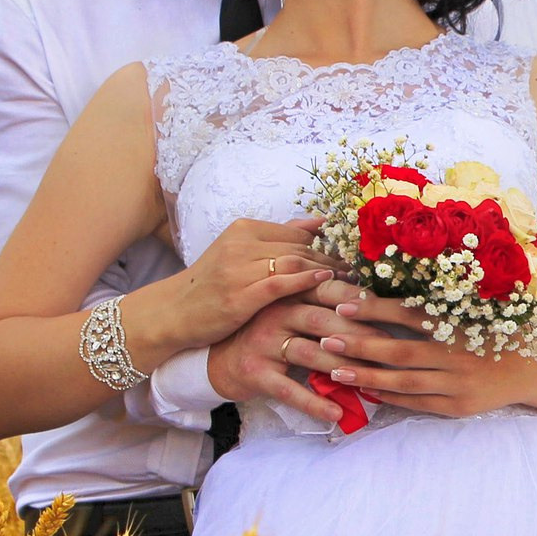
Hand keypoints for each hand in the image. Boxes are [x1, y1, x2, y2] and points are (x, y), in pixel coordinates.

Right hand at [127, 217, 333, 357]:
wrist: (174, 313)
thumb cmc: (212, 286)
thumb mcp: (241, 255)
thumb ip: (278, 239)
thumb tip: (319, 222)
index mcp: (245, 229)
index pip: (298, 233)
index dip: (329, 246)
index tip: (353, 258)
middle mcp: (242, 243)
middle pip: (301, 246)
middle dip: (334, 259)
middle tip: (362, 271)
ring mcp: (239, 268)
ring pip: (295, 261)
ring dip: (328, 270)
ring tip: (353, 280)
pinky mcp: (239, 294)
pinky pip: (279, 282)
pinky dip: (305, 279)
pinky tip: (325, 281)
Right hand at [207, 293, 376, 423]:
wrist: (219, 361)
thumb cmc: (268, 336)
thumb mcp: (292, 313)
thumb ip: (324, 304)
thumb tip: (375, 304)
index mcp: (291, 295)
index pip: (330, 292)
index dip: (361, 302)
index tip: (393, 313)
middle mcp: (276, 313)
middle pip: (325, 321)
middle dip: (361, 337)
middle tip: (392, 351)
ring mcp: (263, 342)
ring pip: (311, 354)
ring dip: (344, 369)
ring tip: (373, 383)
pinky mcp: (255, 372)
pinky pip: (289, 390)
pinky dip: (314, 402)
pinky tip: (337, 413)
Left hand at [302, 282, 535, 416]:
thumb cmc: (501, 330)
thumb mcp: (477, 308)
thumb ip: (440, 301)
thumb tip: (391, 288)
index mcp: (462, 323)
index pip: (410, 314)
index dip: (375, 308)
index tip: (344, 303)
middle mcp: (459, 354)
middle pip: (400, 352)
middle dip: (360, 345)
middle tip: (326, 339)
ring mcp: (460, 384)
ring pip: (405, 383)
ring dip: (367, 376)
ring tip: (336, 370)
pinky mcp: (461, 407)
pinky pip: (418, 404)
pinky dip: (391, 398)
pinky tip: (367, 390)